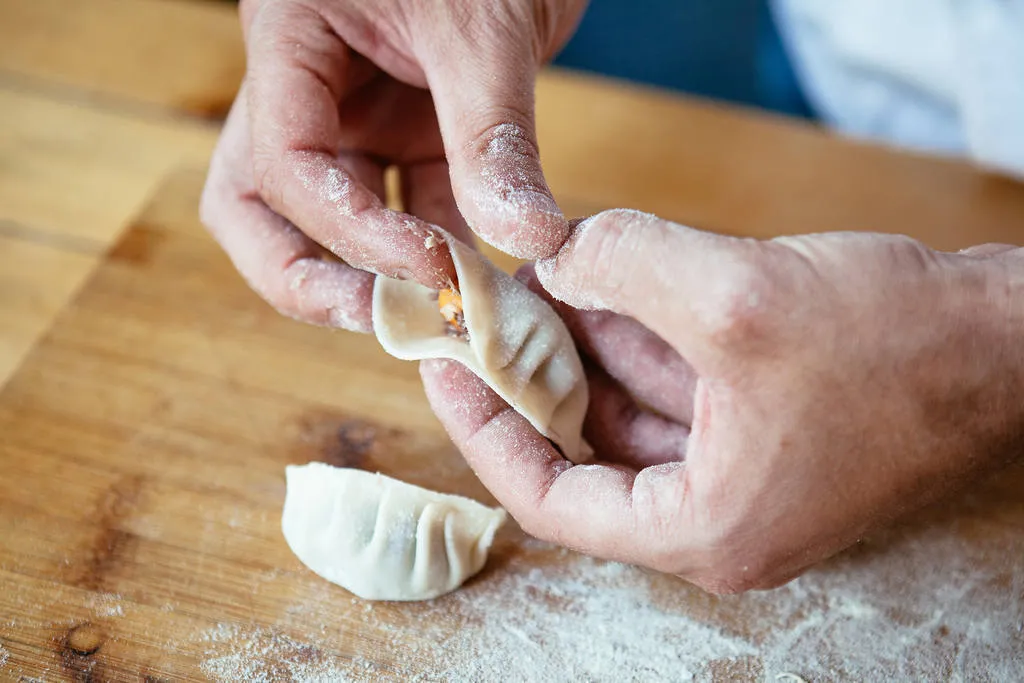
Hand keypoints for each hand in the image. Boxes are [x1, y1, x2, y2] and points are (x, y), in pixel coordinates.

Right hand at [200, 0, 585, 329]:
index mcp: (290, 38)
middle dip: (305, 275)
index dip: (348, 228)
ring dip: (376, 273)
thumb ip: (492, 134)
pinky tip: (476, 285)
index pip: (282, 160)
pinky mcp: (412, 130)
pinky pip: (411, 203)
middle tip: (375, 321)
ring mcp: (358, 113)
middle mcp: (310, 87)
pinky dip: (439, 247)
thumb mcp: (483, 30)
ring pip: (330, 216)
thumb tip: (525, 237)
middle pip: (259, 205)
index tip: (426, 265)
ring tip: (433, 319)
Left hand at [421, 209, 1023, 592]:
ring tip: (531, 285)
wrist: (1021, 338)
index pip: (554, 498)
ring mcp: (745, 470)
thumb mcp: (740, 294)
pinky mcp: (767, 425)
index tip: (445, 370)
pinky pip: (676, 388)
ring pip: (631, 412)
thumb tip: (554, 253)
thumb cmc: (904, 346)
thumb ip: (626, 265)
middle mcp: (719, 515)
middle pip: (589, 450)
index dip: (486, 431)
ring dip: (584, 347)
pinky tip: (598, 282)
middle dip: (535, 375)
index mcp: (705, 527)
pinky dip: (636, 338)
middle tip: (485, 314)